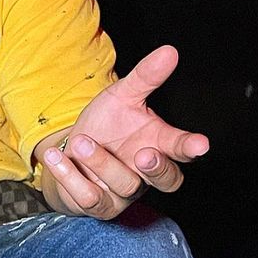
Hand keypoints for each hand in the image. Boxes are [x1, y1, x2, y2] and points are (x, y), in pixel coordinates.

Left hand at [39, 45, 208, 219]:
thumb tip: (169, 51)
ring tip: (81, 142)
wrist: (71, 150)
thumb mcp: (122, 96)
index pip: (182, 148)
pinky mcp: (99, 206)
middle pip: (168, 181)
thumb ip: (146, 77)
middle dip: (158, 169)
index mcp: (159, 144)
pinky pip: (89, 198)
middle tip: (143, 155)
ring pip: (124, 185)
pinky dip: (70, 176)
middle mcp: (146, 173)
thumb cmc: (107, 123)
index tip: (201, 144)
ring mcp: (125, 193)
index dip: (192, 147)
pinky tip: (56, 156)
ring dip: (101, 163)